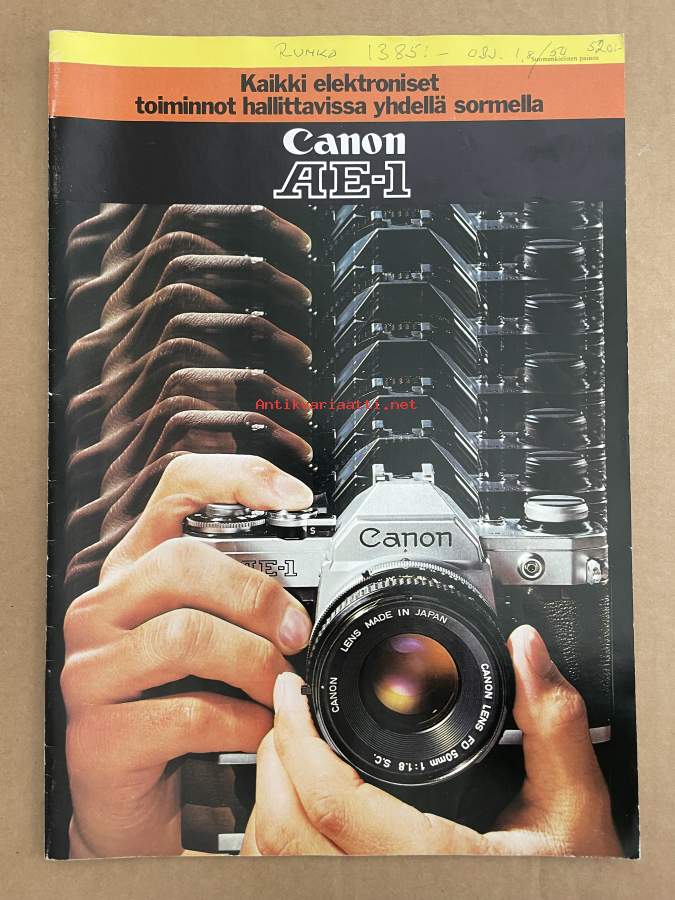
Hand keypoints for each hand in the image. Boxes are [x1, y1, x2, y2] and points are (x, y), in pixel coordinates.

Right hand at [62, 453, 313, 857]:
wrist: (130, 796)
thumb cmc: (174, 706)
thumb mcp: (205, 641)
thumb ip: (236, 605)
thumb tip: (305, 599)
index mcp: (133, 571)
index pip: (175, 490)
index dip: (236, 479)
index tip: (296, 497)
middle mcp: (102, 610)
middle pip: (181, 563)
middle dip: (257, 596)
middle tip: (296, 633)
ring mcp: (91, 671)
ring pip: (185, 636)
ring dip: (254, 663)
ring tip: (281, 687)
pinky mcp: (98, 736)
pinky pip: (187, 713)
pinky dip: (242, 722)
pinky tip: (258, 730)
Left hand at [241, 626, 620, 856]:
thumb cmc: (570, 890)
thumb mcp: (575, 812)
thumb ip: (552, 725)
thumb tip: (527, 652)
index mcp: (432, 865)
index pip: (329, 799)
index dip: (297, 735)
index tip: (293, 692)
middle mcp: (385, 893)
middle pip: (282, 830)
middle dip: (273, 757)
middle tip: (290, 713)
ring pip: (274, 863)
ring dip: (270, 800)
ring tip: (291, 754)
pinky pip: (285, 880)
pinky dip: (278, 840)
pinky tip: (300, 808)